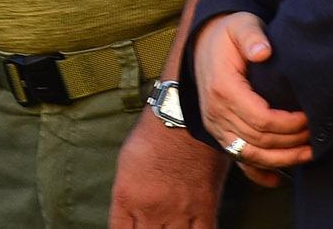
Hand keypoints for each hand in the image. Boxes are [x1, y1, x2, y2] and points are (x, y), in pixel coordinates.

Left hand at [109, 111, 223, 227]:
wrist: (183, 115)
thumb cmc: (152, 134)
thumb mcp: (126, 165)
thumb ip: (128, 198)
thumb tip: (131, 220)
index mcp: (127, 197)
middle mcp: (151, 210)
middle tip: (152, 225)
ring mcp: (180, 213)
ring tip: (169, 227)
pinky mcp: (206, 210)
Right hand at [192, 13, 311, 175]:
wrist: (203, 43)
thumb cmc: (227, 34)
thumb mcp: (240, 25)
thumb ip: (251, 35)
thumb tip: (263, 52)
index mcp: (222, 89)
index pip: (261, 120)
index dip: (289, 124)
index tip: (308, 116)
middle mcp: (215, 113)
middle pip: (259, 142)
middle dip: (291, 142)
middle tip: (315, 134)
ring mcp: (216, 126)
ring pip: (251, 156)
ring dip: (282, 159)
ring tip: (308, 153)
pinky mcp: (219, 133)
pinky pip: (238, 161)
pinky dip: (259, 174)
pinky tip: (278, 178)